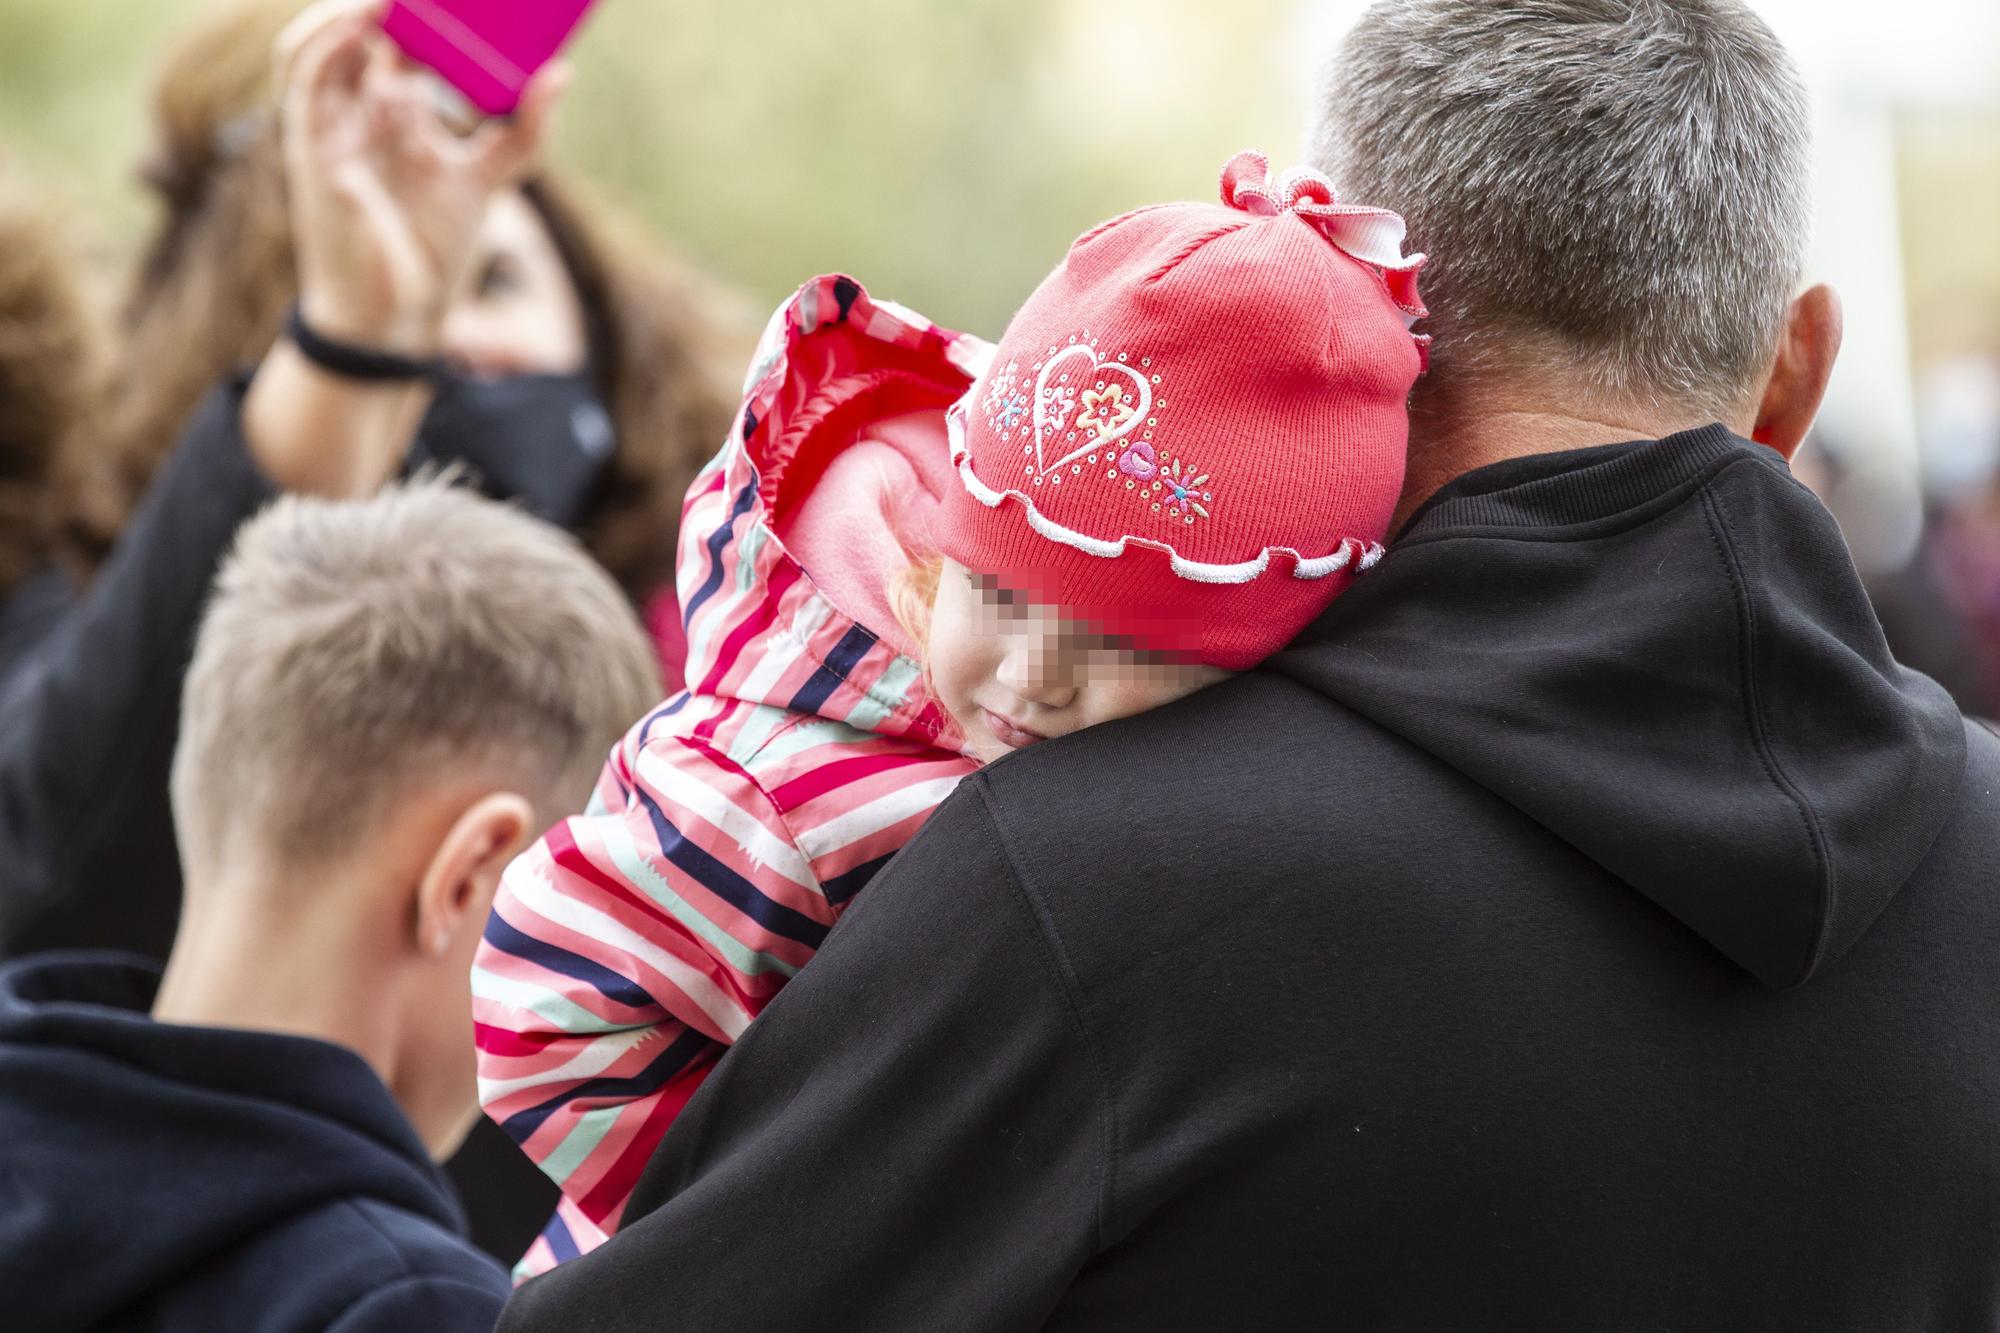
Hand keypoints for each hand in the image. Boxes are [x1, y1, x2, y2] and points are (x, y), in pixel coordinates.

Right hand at [273, 0, 565, 354]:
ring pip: (316, 41)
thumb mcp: (486, 176)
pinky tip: (364, 15)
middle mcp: (352, 110)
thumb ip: (523, 130)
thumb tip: (560, 72)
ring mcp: (328, 127)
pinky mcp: (314, 149)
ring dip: (347, 5)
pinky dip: (329, 39)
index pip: (390, 36)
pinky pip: (307, 78)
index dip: (414, 5)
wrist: (395, 316)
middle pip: (352, 29)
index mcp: (387, 110)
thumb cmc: (427, 247)